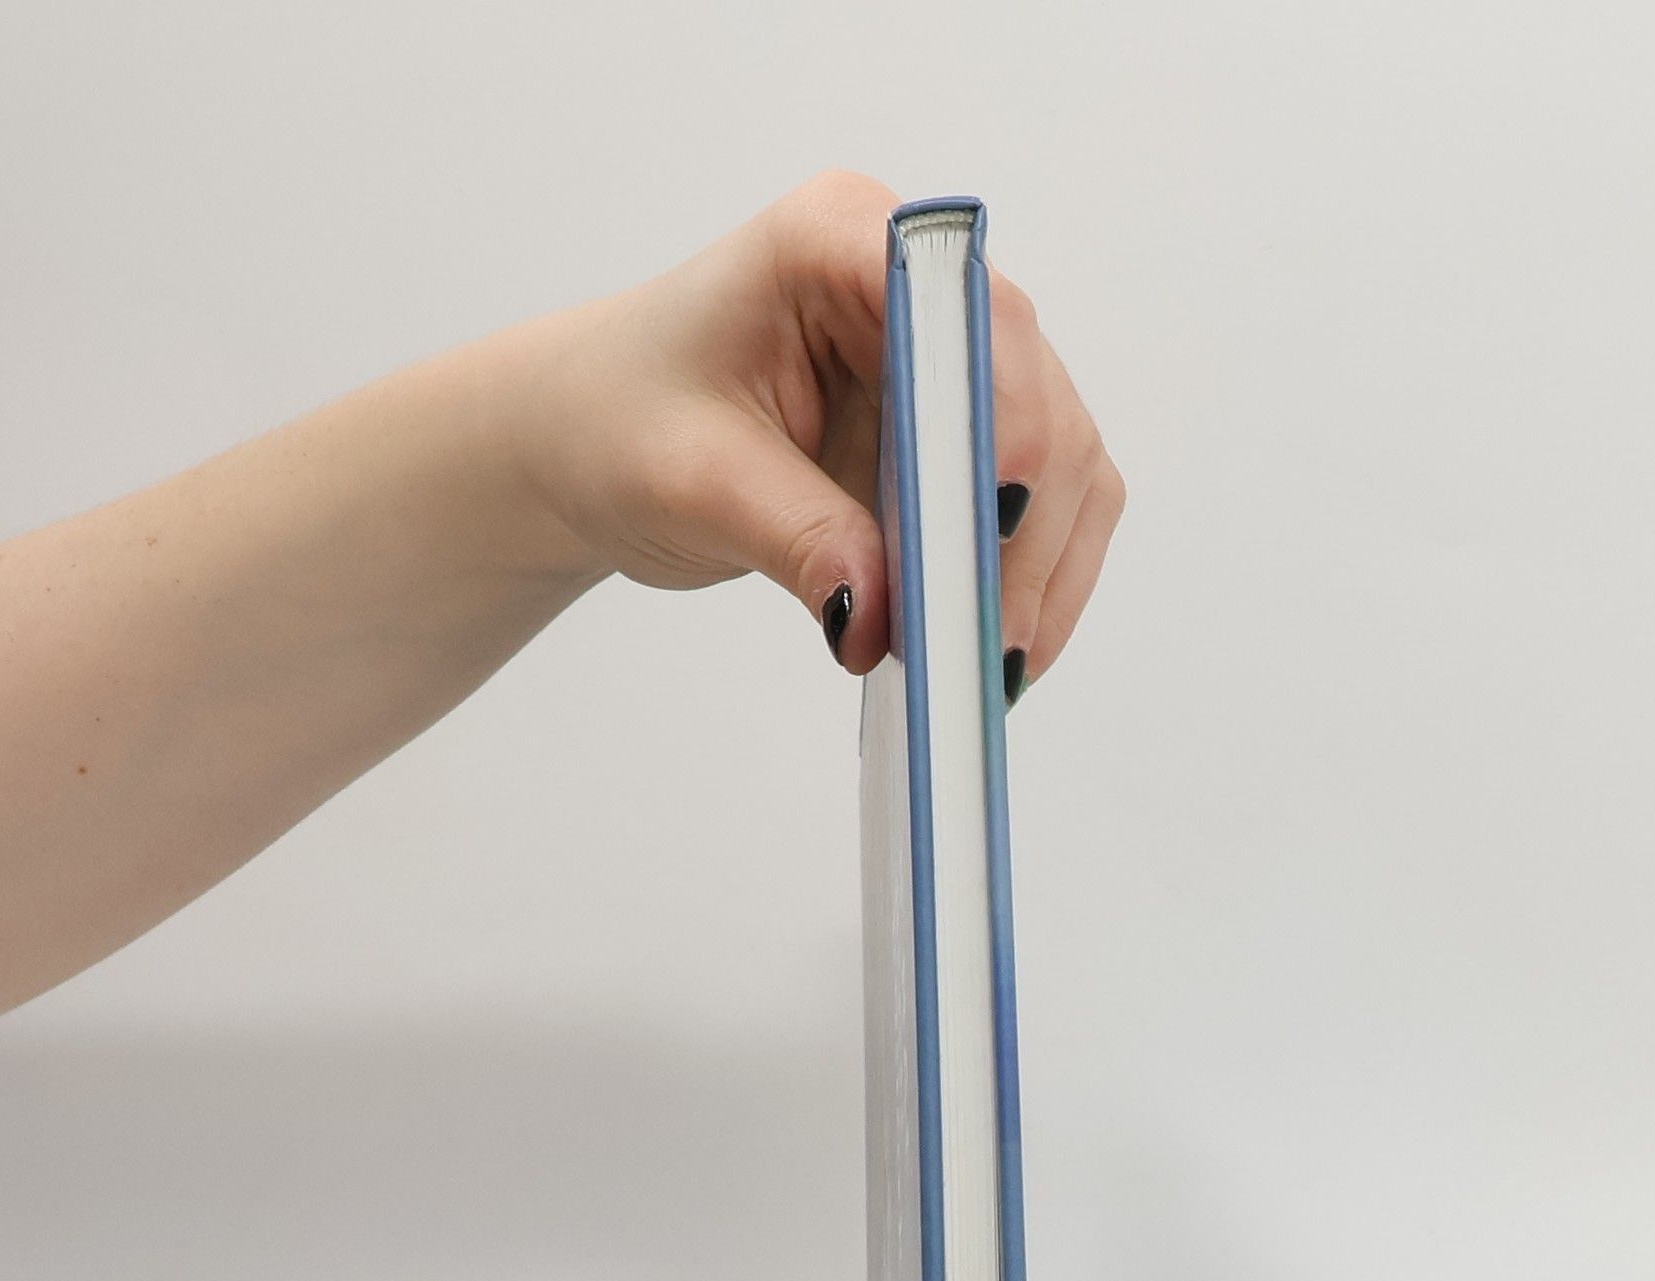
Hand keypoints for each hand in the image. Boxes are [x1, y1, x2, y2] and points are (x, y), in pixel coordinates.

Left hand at [513, 171, 1124, 692]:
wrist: (591, 445)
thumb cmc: (620, 424)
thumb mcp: (695, 483)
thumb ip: (798, 538)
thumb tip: (881, 620)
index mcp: (840, 241)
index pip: (965, 317)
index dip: (1001, 419)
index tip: (997, 522)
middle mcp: (919, 288)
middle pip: (1036, 400)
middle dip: (1025, 527)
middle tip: (990, 642)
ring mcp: (953, 362)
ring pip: (1063, 462)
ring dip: (1042, 567)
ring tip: (994, 664)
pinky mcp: (964, 435)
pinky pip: (1043, 508)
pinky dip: (1033, 579)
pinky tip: (997, 646)